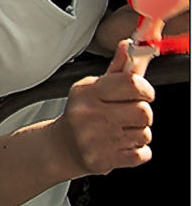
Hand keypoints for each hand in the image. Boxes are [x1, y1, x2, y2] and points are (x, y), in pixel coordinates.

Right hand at [56, 40, 153, 176]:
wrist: (60, 147)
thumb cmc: (80, 114)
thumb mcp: (94, 88)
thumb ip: (116, 69)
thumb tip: (128, 45)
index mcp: (88, 92)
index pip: (131, 84)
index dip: (145, 89)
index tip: (144, 93)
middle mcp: (90, 115)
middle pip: (143, 112)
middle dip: (142, 114)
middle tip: (130, 115)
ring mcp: (96, 139)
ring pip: (145, 134)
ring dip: (139, 134)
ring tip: (122, 131)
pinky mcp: (104, 160)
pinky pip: (142, 154)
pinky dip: (138, 152)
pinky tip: (122, 146)